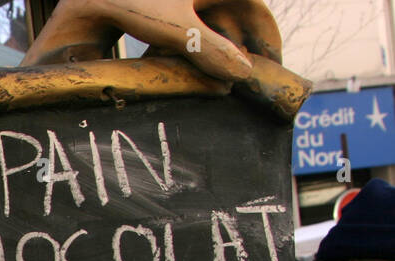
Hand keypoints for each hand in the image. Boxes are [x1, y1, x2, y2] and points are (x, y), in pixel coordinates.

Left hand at [24, 0, 282, 81]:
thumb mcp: (175, 25)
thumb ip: (209, 50)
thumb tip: (242, 76)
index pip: (253, 8)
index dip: (265, 38)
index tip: (272, 70)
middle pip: (229, 23)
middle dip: (237, 54)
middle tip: (244, 88)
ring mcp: (175, 4)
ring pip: (203, 33)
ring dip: (208, 59)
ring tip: (216, 88)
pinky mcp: (153, 16)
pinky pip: (176, 39)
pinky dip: (179, 58)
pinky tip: (176, 78)